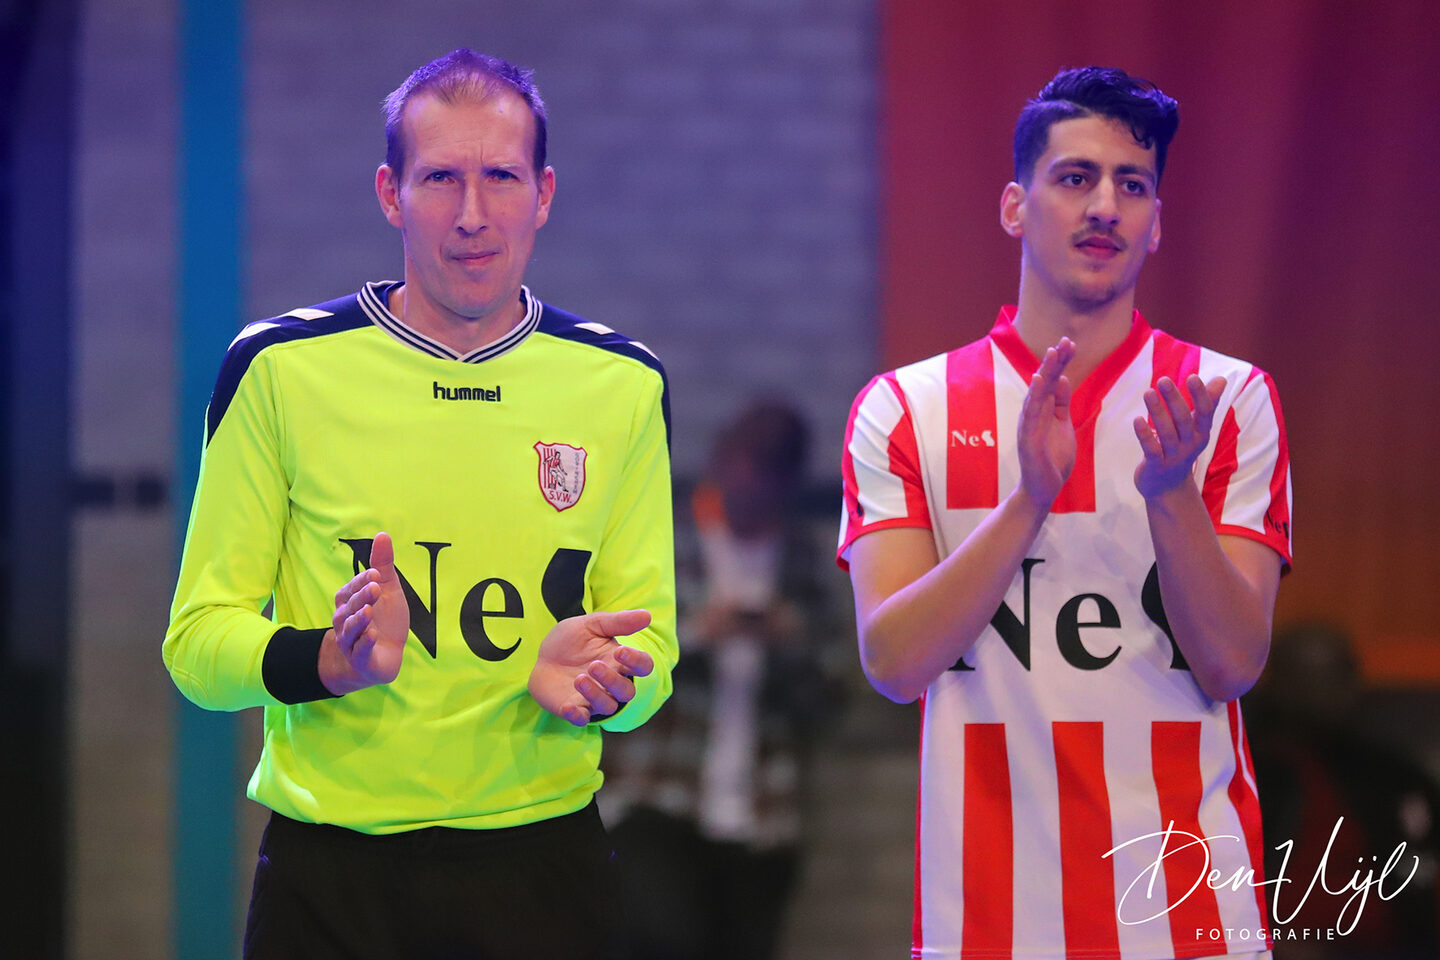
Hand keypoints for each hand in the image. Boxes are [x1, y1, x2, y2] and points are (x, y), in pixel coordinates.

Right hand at [321, 531, 410, 694]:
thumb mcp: (387, 589)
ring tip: (369, 611)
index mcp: (349, 603)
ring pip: (350, 629)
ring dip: (359, 620)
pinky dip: (365, 643)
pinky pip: (360, 651)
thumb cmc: (385, 619)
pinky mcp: (361, 659)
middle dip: (361, 597)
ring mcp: (351, 641)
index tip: (375, 573)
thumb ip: (382, 564)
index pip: (351, 589)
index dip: (361, 581)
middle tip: (375, 588)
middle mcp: (345, 621)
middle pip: (349, 608)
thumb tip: (382, 534)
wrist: (385, 656)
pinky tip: (373, 635)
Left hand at [528, 609, 653, 725]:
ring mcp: (593, 698)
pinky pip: (582, 720)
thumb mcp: (592, 625)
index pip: (643, 666)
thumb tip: (647, 615)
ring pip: (608, 706)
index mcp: (620, 661)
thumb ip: (619, 622)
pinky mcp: (574, 709)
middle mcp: (611, 683)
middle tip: (593, 665)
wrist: (543, 656)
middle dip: (612, 680)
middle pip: (626, 691)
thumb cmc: (573, 641)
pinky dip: (577, 715)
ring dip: (596, 694)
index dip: (637, 661)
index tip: (620, 651)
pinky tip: (568, 706)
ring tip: (579, 678)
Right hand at [1016, 338, 1076, 508]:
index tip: (1071, 344)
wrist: (1043, 489)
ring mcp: (1028, 425)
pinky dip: (1034, 397)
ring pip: (1036, 394)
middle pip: (1045, 382)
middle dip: (1055, 362)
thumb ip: (1060, 404)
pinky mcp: (1027, 439)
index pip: (1053, 381)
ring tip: (1053, 353)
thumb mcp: (1062, 425)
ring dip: (1044, 372)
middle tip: (1065, 341)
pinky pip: (1030, 414)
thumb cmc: (1052, 459)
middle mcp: (1032, 414)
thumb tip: (1063, 378)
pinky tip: (1038, 380)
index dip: (1061, 363)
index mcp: (1043, 410)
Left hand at [1133, 374, 1226, 498]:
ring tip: (1148, 392)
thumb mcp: (1196, 429)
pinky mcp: (1156, 465)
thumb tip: (1221, 379)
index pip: (1205, 412)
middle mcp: (1190, 444)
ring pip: (1166, 433)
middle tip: (1163, 380)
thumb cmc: (1181, 449)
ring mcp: (1173, 456)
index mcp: (1201, 433)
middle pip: (1184, 420)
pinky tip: (1137, 420)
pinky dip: (1144, 434)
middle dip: (1175, 400)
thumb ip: (1207, 404)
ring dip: (1157, 412)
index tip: (1192, 377)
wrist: (1168, 488)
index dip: (1201, 396)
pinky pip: (1151, 449)